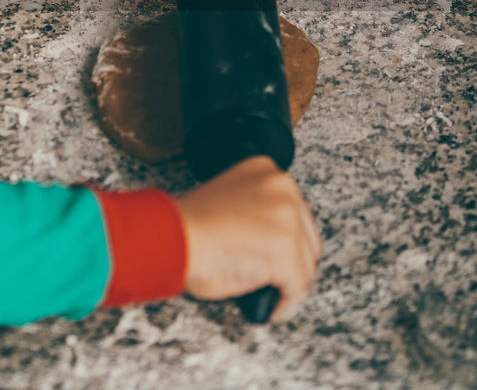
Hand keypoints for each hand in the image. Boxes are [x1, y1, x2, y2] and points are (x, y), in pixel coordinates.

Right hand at [175, 156, 321, 322]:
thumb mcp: (229, 200)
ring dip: (290, 281)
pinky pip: (297, 286)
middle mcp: (281, 186)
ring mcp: (287, 217)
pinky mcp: (285, 250)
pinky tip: (272, 306)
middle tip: (274, 276)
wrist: (170, 237)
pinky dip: (287, 302)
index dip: (285, 236)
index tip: (274, 252)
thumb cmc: (186, 226)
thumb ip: (256, 212)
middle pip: (306, 234)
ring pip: (305, 262)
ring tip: (271, 292)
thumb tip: (268, 243)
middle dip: (293, 259)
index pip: (293, 208)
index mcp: (264, 169)